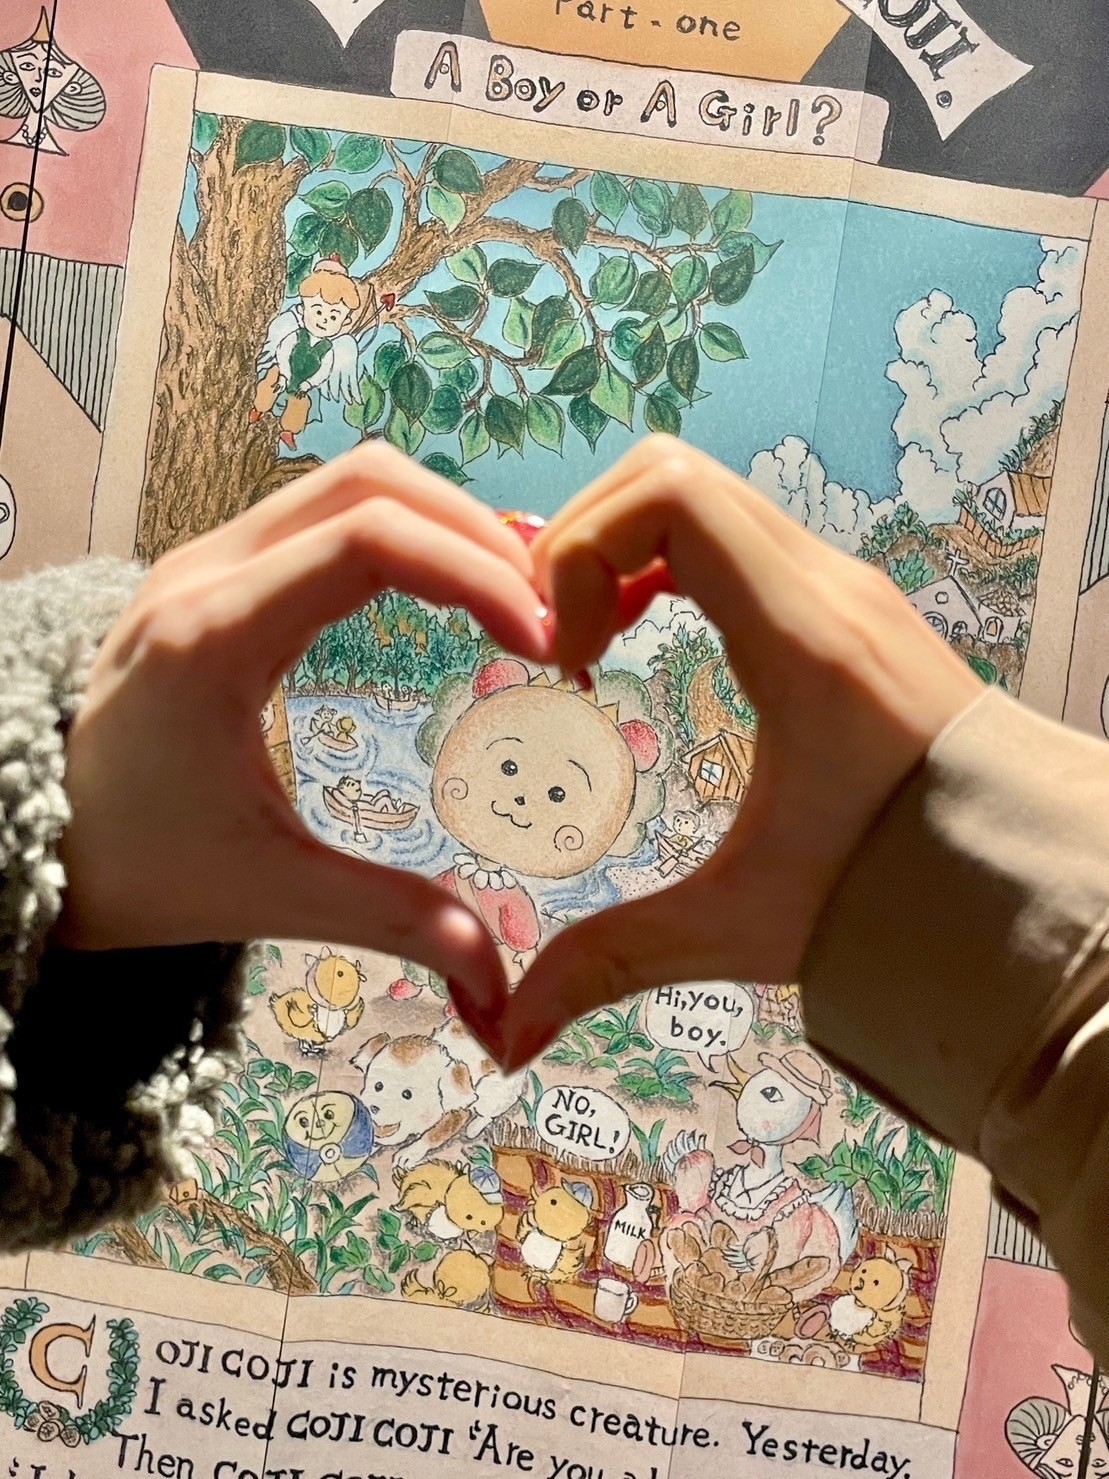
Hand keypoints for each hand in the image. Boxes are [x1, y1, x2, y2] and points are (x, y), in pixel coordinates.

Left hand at [54, 444, 551, 1017]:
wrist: (25, 837)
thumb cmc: (130, 866)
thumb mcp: (265, 894)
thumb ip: (391, 920)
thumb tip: (500, 985)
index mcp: (213, 635)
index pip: (369, 541)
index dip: (476, 572)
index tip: (543, 638)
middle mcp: (205, 570)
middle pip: (370, 482)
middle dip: (476, 533)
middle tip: (549, 610)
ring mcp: (204, 559)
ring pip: (348, 482)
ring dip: (442, 524)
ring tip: (514, 596)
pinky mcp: (215, 571)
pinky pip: (324, 511)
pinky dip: (403, 532)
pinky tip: (446, 592)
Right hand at [490, 437, 983, 1069]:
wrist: (1018, 886)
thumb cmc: (896, 896)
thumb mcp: (740, 925)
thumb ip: (613, 962)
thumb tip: (506, 1035)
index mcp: (801, 639)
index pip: (669, 499)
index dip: (583, 552)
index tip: (567, 652)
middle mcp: (825, 586)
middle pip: (670, 475)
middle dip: (586, 542)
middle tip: (560, 640)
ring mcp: (839, 583)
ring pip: (702, 493)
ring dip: (624, 547)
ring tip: (593, 640)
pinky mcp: (842, 600)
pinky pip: (731, 530)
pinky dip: (665, 559)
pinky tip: (641, 636)